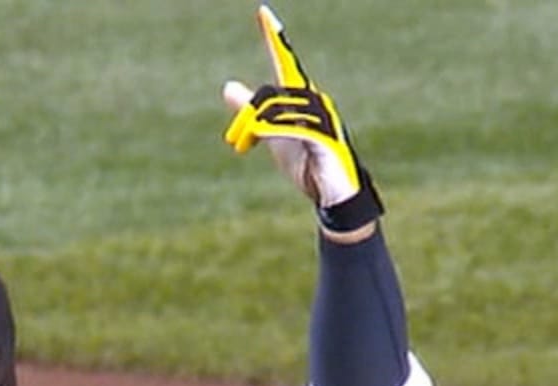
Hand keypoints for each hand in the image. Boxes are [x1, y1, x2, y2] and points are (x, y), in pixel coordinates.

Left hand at [219, 6, 379, 230]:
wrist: (331, 195)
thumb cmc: (305, 163)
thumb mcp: (270, 135)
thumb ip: (249, 111)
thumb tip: (227, 86)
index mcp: (300, 99)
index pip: (285, 63)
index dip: (274, 39)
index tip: (263, 13)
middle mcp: (313, 102)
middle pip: (270, 93)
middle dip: (247, 116)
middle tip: (235, 141)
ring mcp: (321, 118)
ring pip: (276, 110)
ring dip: (254, 129)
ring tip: (243, 146)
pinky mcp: (324, 139)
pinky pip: (291, 127)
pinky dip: (270, 131)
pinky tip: (257, 138)